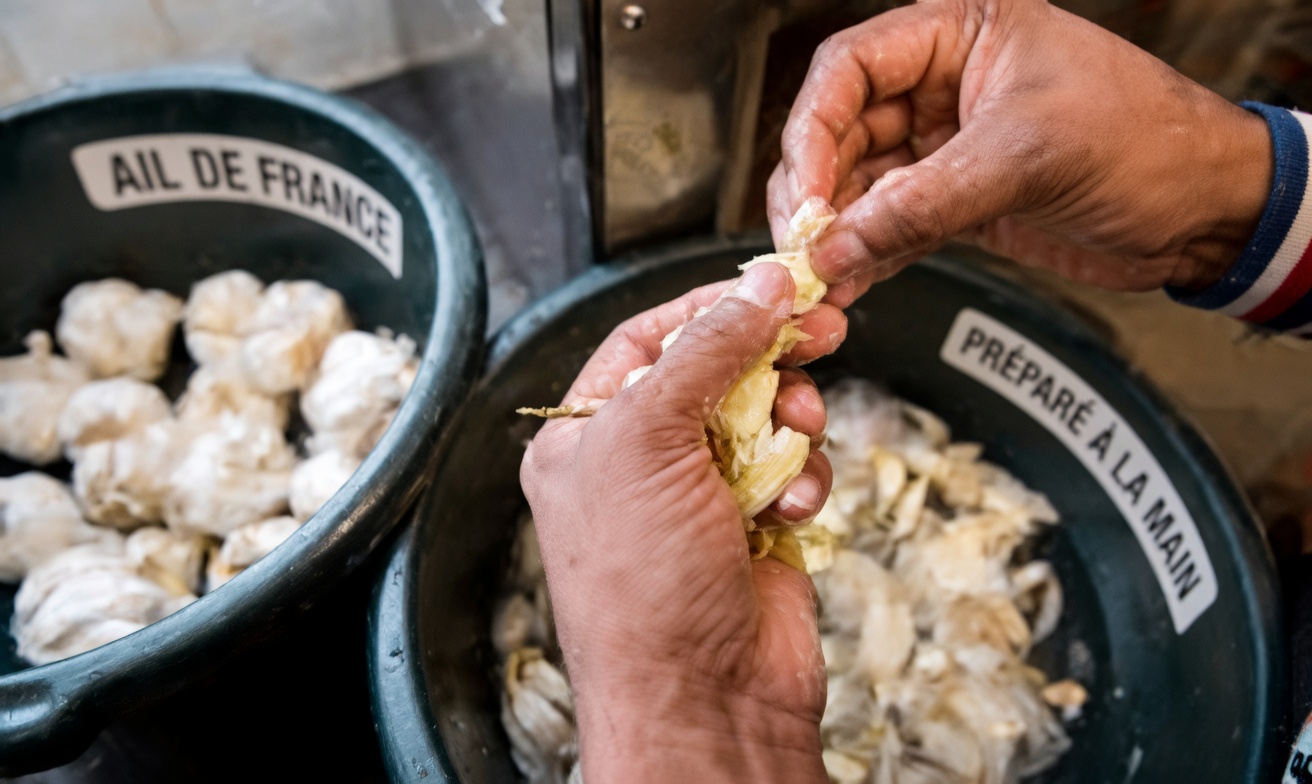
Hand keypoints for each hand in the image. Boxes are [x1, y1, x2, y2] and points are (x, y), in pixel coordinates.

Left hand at [520, 263, 830, 783]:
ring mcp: (699, 496)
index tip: (766, 286)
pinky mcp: (754, 527)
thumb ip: (705, 351)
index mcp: (586, 437)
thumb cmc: (642, 589)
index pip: (646, 339)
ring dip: (791, 421)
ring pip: (766, 415)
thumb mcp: (651, 441)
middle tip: (822, 329)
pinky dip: (803, 479)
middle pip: (717, 370)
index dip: (707, 307)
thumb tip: (755, 287)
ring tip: (798, 437)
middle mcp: (639, 463)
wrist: (704, 701)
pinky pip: (794, 468)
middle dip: (768, 354)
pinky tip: (791, 508)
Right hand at [768, 0, 1272, 305]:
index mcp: (959, 34)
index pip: (849, 68)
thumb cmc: (1147, 142)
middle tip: (804, 245)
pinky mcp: (957, 201)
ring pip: (860, 186)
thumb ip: (922, 204)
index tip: (808, 193)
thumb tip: (837, 247)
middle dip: (818, 191)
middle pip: (841, 131)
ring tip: (821, 280)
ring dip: (837, 235)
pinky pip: (891, 226)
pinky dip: (868, 258)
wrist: (1206, 210)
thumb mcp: (1026, 158)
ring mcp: (947, 146)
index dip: (814, 130)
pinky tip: (850, 285)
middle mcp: (942, 85)